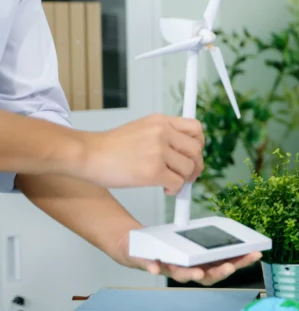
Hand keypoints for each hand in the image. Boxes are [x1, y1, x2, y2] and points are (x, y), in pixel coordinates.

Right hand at [78, 115, 204, 195]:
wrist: (87, 154)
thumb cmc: (110, 147)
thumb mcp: (141, 128)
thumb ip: (164, 135)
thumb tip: (187, 152)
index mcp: (160, 121)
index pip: (196, 128)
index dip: (199, 144)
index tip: (193, 155)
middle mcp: (162, 133)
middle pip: (196, 150)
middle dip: (195, 165)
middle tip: (187, 174)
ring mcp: (158, 152)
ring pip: (189, 168)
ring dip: (184, 179)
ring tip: (171, 182)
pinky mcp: (153, 171)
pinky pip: (178, 183)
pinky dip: (175, 189)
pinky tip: (164, 188)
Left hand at [110, 230, 263, 285]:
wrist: (133, 245)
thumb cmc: (165, 243)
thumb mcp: (189, 238)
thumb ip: (204, 237)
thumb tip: (228, 229)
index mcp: (199, 263)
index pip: (223, 265)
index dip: (239, 263)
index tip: (254, 255)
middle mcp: (186, 270)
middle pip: (206, 275)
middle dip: (219, 272)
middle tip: (230, 267)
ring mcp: (167, 268)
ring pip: (180, 275)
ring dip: (190, 275)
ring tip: (198, 272)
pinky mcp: (146, 263)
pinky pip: (149, 266)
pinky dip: (152, 268)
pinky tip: (155, 268)